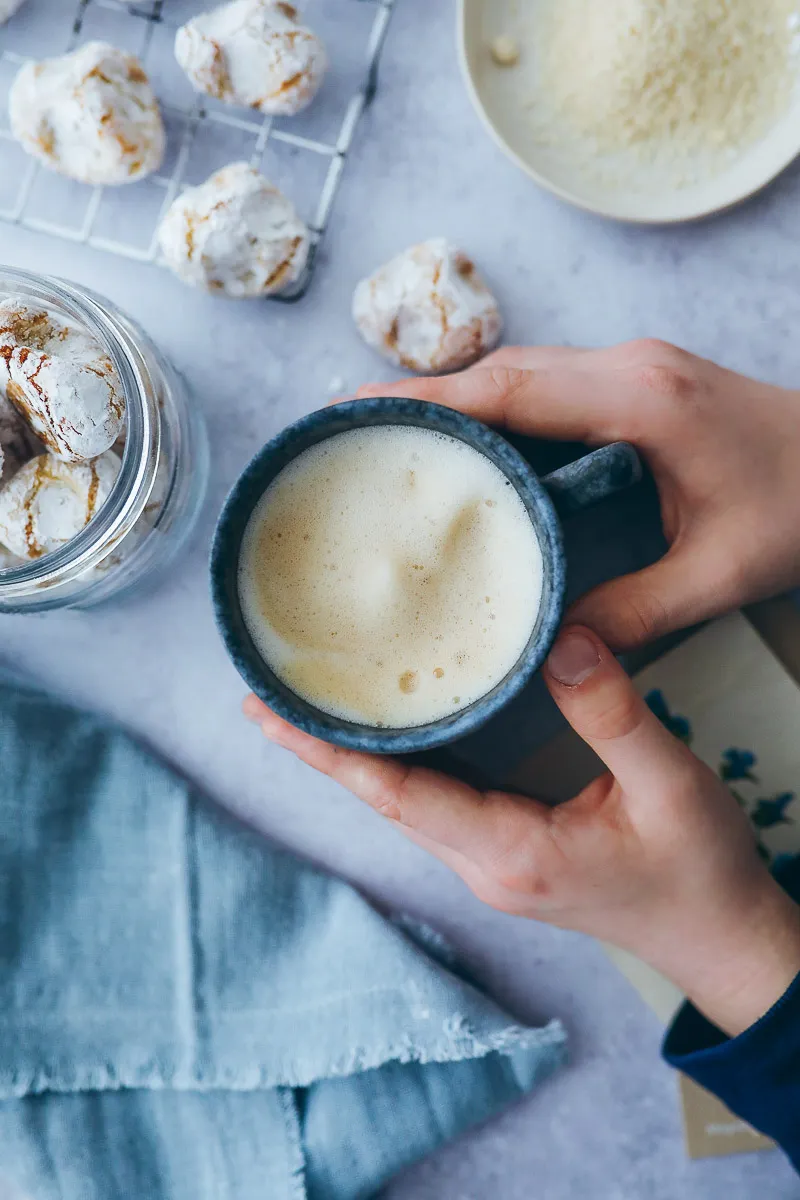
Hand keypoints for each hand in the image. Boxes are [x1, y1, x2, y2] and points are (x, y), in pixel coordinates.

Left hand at [244, 626, 799, 1037]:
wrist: (718, 936)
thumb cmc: (698, 871)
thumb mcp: (669, 785)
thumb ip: (614, 713)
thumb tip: (560, 642)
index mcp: (512, 851)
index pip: (400, 795)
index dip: (335, 753)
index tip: (274, 717)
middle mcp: (483, 864)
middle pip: (383, 800)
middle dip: (320, 752)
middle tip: (259, 701)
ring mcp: (489, 865)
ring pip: (402, 805)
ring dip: (350, 760)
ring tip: (299, 712)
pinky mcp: (504, 854)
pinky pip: (431, 805)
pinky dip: (393, 767)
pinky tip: (383, 735)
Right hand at [356, 341, 799, 650]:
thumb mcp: (721, 574)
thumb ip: (633, 612)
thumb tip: (550, 650)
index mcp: (643, 400)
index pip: (511, 390)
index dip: (427, 401)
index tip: (355, 416)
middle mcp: (631, 368)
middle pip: (502, 371)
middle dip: (423, 398)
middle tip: (352, 436)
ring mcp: (636, 369)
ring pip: (521, 373)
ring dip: (457, 401)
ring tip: (393, 443)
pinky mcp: (640, 384)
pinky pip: (548, 387)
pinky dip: (497, 411)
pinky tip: (470, 450)